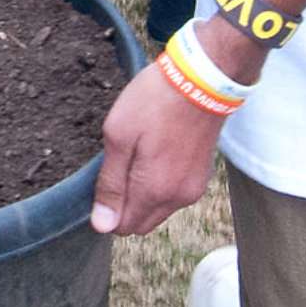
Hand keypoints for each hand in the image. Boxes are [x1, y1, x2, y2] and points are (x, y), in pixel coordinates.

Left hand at [89, 66, 228, 238]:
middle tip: (121, 162)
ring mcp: (193, 188)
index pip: (122, 227)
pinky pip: (174, 195)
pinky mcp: (203, 176)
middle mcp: (178, 199)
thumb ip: (110, 184)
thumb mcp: (119, 137)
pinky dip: (162, 184)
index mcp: (154, 192)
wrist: (202, 80)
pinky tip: (158, 152)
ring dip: (144, 193)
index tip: (107, 175)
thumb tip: (102, 225)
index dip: (107, 206)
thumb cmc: (155, 102)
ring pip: (158, 209)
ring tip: (141, 153)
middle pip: (142, 223)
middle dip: (125, 203)